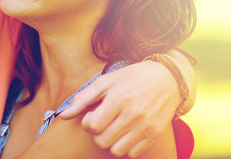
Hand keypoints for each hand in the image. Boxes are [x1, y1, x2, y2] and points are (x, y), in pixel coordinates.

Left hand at [58, 61, 180, 157]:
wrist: (167, 79)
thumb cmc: (131, 78)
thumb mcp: (105, 81)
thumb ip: (83, 99)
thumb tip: (63, 116)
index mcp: (118, 99)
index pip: (92, 125)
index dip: (87, 122)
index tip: (92, 115)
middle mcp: (133, 115)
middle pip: (102, 140)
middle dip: (97, 133)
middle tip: (102, 121)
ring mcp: (145, 127)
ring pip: (116, 150)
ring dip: (110, 141)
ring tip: (113, 128)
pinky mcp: (154, 135)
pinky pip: (132, 153)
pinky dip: (126, 146)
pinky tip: (126, 132)